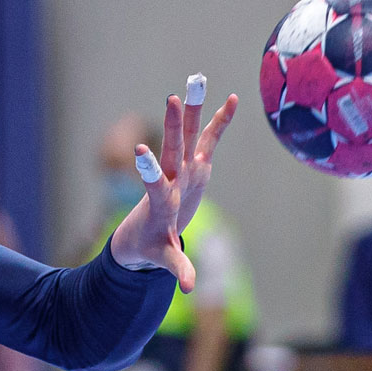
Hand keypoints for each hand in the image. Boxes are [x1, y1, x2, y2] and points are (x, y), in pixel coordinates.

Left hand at [109, 81, 239, 291]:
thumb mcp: (164, 259)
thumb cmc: (150, 248)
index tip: (140, 151)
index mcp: (161, 203)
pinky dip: (219, 122)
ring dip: (194, 111)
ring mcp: (182, 171)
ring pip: (189, 136)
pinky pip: (208, 139)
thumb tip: (190, 289)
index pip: (153, 185)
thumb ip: (179, 269)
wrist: (142, 236)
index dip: (148, 170)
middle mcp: (171, 180)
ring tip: (196, 81)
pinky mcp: (194, 167)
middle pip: (172, 149)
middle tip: (172, 99)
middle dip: (174, 126)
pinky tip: (232, 98)